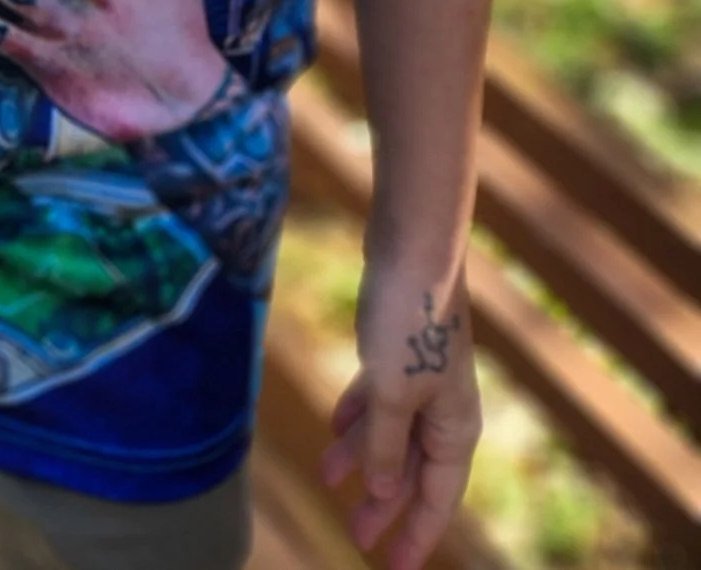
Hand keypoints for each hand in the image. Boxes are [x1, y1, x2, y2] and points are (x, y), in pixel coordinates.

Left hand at [323, 261, 480, 569]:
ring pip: (392, 433)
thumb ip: (386, 446)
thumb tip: (383, 491)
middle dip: (384, 504)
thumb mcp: (392, 393)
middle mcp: (444, 410)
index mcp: (454, 430)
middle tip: (355, 536)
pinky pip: (379, 397)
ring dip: (363, 458)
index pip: (436, 500)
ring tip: (329, 479)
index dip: (415, 536)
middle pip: (412, 471)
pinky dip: (359, 415)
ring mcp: (422, 378)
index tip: (393, 568)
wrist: (413, 247)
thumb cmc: (408, 321)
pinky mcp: (399, 348)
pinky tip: (335, 427)